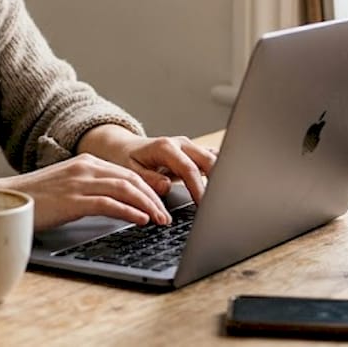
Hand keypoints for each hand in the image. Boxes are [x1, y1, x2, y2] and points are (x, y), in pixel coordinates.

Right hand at [0, 154, 171, 230]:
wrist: (5, 199)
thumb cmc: (35, 198)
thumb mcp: (67, 187)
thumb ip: (90, 188)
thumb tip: (117, 203)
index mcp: (86, 161)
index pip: (127, 172)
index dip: (148, 188)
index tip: (161, 203)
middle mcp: (86, 167)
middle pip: (132, 179)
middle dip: (154, 198)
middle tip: (167, 215)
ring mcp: (79, 182)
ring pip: (125, 189)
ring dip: (147, 206)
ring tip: (160, 220)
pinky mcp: (73, 199)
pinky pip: (109, 203)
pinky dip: (129, 211)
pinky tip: (140, 220)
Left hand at [78, 126, 216, 203]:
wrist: (123, 147)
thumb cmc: (125, 159)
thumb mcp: (130, 171)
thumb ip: (148, 179)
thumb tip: (166, 187)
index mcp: (165, 147)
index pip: (189, 169)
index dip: (199, 188)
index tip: (204, 205)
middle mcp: (180, 143)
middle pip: (208, 160)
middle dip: (218, 181)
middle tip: (219, 204)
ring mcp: (188, 147)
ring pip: (213, 159)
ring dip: (220, 176)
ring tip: (223, 198)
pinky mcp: (192, 153)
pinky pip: (210, 160)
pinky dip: (217, 172)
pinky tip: (222, 187)